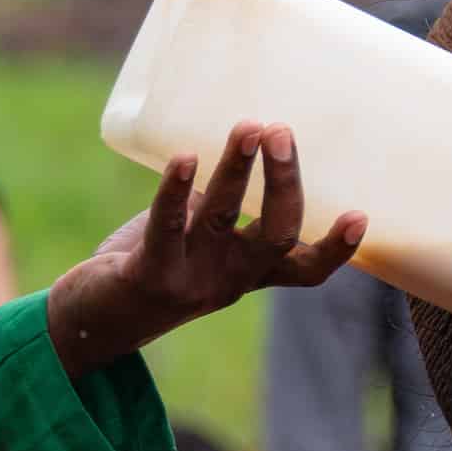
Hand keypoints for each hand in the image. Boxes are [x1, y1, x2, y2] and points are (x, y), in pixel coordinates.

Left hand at [46, 123, 364, 381]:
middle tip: (281, 134)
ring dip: (236, 170)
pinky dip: (175, 190)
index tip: (359, 216)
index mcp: (250, 274)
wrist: (92, 322)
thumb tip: (244, 143)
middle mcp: (230, 279)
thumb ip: (220, 206)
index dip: (337, 249)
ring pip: (222, 218)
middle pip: (276, 234)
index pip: (307, 270)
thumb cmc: (153, 266)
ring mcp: (192, 278)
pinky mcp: (150, 274)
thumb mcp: (199, 242)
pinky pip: (166, 226)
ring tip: (248, 128)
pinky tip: (184, 158)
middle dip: (283, 183)